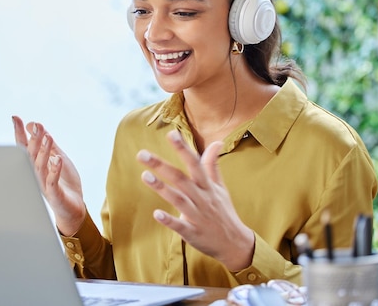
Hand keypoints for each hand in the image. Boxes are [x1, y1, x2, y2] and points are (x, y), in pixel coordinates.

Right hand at [12, 115, 85, 235]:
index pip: (25, 147)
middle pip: (31, 155)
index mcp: (35, 165)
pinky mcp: (54, 194)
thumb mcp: (58, 157)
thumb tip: (34, 125)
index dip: (20, 133)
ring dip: (44, 151)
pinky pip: (52, 182)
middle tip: (37, 125)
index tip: (15, 118)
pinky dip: (54, 170)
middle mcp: (36, 174)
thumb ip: (48, 143)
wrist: (73, 209)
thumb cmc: (64, 183)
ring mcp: (44, 184)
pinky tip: (57, 159)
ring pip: (41, 166)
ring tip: (47, 137)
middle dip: (34, 140)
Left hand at [137, 130, 254, 271]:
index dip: (183, 148)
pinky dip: (169, 220)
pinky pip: (180, 226)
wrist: (235, 244)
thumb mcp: (221, 188)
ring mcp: (197, 216)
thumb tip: (217, 142)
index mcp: (207, 186)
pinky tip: (156, 213)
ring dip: (162, 188)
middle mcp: (202, 198)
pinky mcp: (193, 233)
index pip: (195, 163)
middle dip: (161, 165)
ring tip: (144, 176)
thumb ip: (213, 165)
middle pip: (181, 179)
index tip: (171, 134)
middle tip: (142, 154)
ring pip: (178, 199)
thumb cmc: (224, 212)